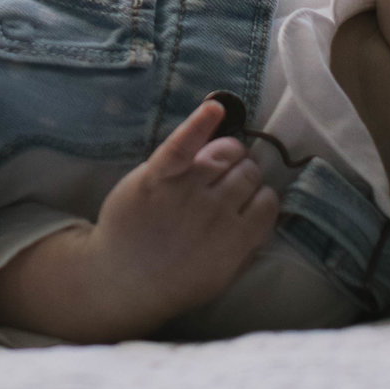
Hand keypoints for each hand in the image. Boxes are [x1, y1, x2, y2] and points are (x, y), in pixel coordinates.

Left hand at [0, 98, 280, 341]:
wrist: (121, 280)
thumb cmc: (173, 280)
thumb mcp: (221, 276)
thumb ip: (247, 247)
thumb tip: (266, 218)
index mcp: (236, 239)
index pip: (268, 201)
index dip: (260, 196)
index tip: (250, 199)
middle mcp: (216, 210)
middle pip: (249, 173)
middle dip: (246, 172)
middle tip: (230, 180)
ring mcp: (186, 190)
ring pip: (226, 153)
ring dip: (229, 152)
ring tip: (218, 159)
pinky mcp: (157, 175)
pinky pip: (183, 143)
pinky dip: (200, 123)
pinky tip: (214, 108)